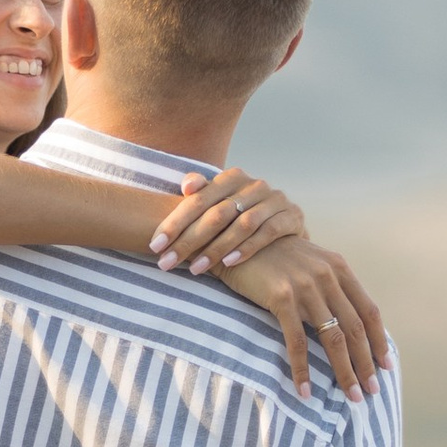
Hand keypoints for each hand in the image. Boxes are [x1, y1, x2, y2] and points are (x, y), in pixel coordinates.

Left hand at [148, 167, 305, 274]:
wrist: (284, 226)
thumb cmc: (241, 217)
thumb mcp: (220, 205)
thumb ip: (201, 195)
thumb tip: (186, 185)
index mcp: (231, 177)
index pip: (197, 199)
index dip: (174, 223)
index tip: (154, 246)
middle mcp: (254, 184)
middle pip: (216, 213)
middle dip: (188, 240)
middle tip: (167, 263)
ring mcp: (275, 199)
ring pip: (241, 224)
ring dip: (216, 249)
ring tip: (195, 269)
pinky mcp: (291, 216)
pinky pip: (267, 232)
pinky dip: (247, 248)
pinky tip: (229, 263)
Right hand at [217, 235, 386, 401]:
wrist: (237, 237)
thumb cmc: (273, 257)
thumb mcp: (310, 263)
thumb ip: (330, 285)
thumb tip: (348, 321)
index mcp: (339, 268)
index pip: (369, 311)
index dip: (379, 341)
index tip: (386, 366)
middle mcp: (327, 276)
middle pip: (355, 329)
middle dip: (366, 363)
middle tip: (372, 391)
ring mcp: (305, 286)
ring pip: (333, 338)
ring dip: (344, 371)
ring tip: (350, 396)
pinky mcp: (281, 297)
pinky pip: (297, 341)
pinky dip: (302, 369)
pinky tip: (305, 390)